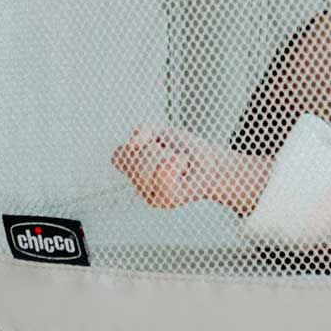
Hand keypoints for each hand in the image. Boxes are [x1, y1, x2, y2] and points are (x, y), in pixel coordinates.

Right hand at [111, 125, 269, 211]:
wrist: (211, 162)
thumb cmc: (186, 149)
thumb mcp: (162, 131)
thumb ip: (144, 130)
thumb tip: (134, 143)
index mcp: (133, 169)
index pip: (118, 155)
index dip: (135, 146)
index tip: (154, 145)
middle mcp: (139, 185)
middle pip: (132, 159)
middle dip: (155, 150)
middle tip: (170, 154)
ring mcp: (150, 195)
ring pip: (146, 167)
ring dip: (167, 156)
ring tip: (177, 161)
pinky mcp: (166, 201)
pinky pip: (162, 175)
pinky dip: (176, 164)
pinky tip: (182, 168)